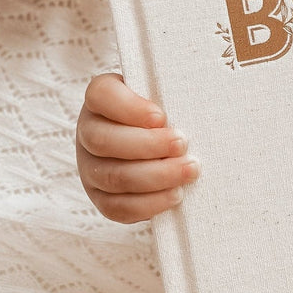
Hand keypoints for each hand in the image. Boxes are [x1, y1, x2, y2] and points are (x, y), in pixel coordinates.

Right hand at [75, 73, 198, 222]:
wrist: (153, 139)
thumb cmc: (164, 106)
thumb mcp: (163, 87)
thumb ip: (172, 85)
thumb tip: (203, 85)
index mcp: (100, 97)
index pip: (102, 95)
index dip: (130, 108)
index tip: (162, 117)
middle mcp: (88, 131)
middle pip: (104, 141)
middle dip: (148, 145)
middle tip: (182, 144)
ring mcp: (90, 168)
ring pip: (113, 177)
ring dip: (155, 176)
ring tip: (188, 171)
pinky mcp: (101, 198)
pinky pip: (117, 207)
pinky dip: (149, 203)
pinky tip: (175, 194)